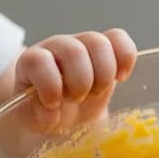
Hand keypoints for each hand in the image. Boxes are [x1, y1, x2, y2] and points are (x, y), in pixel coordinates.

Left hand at [15, 29, 136, 129]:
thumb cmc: (44, 111)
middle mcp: (57, 48)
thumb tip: (51, 113)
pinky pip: (119, 39)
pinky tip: (121, 77)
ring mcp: (82, 45)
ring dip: (103, 74)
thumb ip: (37, 115)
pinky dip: (125, 58)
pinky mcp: (106, 49)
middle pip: (74, 51)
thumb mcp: (33, 118)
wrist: (62, 109)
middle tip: (78, 99)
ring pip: (99, 43)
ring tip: (97, 92)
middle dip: (81, 82)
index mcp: (32, 62)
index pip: (38, 60)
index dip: (49, 83)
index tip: (54, 104)